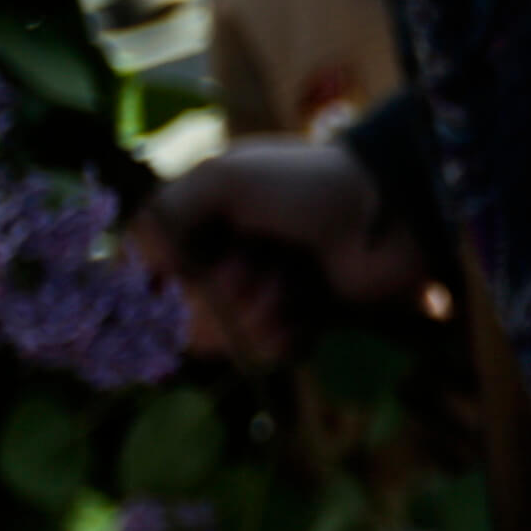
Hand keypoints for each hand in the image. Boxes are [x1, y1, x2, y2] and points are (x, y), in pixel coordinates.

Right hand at [132, 140, 432, 364]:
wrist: (390, 214)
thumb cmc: (308, 185)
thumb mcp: (226, 177)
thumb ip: (166, 212)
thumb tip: (141, 267)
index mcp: (202, 223)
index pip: (147, 275)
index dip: (161, 281)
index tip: (181, 268)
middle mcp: (225, 261)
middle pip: (179, 314)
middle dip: (216, 294)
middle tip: (255, 264)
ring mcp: (262, 295)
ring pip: (220, 338)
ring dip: (251, 313)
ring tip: (285, 281)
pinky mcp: (300, 324)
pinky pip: (264, 354)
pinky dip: (279, 336)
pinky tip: (300, 312)